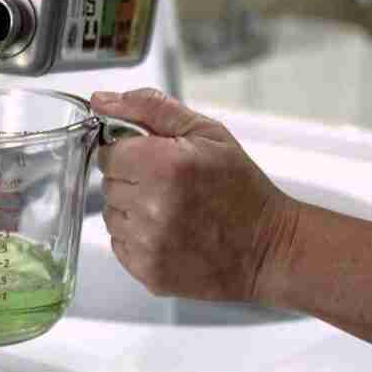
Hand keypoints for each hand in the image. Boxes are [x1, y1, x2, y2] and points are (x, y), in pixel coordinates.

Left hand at [91, 88, 299, 302]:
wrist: (269, 247)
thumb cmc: (241, 189)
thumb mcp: (206, 132)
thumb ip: (150, 108)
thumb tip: (102, 101)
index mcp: (163, 165)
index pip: (108, 153)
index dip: (130, 153)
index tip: (153, 160)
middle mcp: (151, 206)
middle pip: (109, 184)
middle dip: (133, 180)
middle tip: (169, 185)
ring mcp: (148, 243)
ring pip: (111, 215)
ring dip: (132, 210)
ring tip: (170, 210)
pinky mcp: (147, 271)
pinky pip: (120, 243)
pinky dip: (137, 237)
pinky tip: (168, 232)